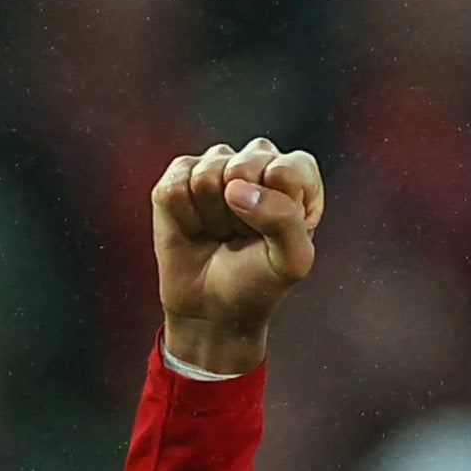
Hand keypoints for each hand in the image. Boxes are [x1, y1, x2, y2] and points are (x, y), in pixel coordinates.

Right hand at [151, 138, 322, 378]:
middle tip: (243, 236)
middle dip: (242, 213)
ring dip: (213, 216)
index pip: (288, 169)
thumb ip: (284, 219)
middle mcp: (256, 162)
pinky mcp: (179, 176)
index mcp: (294, 177)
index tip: (274, 236)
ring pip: (208, 174)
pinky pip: (176, 185)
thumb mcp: (291, 262)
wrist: (212, 308)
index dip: (278, 207)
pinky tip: (196, 228)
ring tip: (220, 233)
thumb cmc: (258, 282)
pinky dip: (185, 217)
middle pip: (244, 165)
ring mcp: (215, 166)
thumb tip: (236, 188)